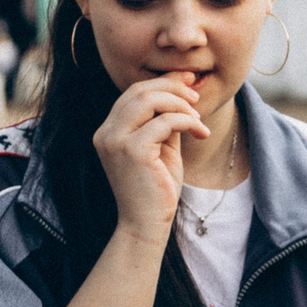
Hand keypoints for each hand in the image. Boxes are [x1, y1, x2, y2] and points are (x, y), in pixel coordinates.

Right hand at [93, 75, 211, 242]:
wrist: (146, 225)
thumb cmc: (156, 189)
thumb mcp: (161, 147)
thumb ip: (165, 119)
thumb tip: (181, 88)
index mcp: (109, 131)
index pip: (134, 93)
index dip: (163, 83)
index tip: (188, 81)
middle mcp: (106, 133)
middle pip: (139, 91)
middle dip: (173, 89)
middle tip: (197, 100)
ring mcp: (116, 141)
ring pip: (149, 100)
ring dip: (180, 104)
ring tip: (197, 119)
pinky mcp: (133, 151)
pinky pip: (164, 122)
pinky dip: (186, 121)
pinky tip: (200, 132)